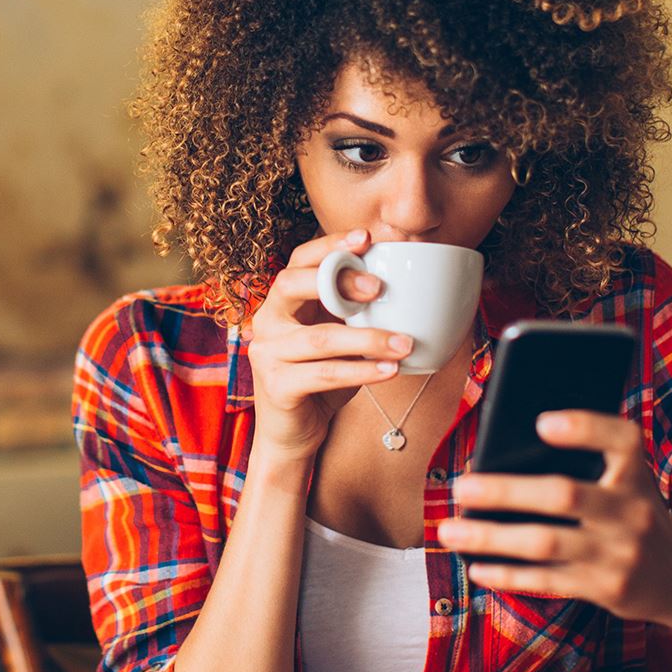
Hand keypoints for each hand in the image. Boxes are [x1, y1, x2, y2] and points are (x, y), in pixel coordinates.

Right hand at [245, 228, 413, 461]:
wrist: (293, 435)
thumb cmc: (320, 380)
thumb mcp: (339, 339)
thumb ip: (355, 313)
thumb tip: (405, 286)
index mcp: (282, 302)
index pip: (299, 260)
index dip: (329, 246)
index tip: (366, 237)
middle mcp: (267, 321)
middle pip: (292, 284)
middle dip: (339, 280)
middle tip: (380, 288)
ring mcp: (267, 354)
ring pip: (320, 337)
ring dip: (368, 338)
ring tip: (404, 343)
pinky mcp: (277, 386)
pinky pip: (325, 374)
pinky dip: (362, 371)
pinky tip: (390, 370)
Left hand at [437, 410, 671, 625]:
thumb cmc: (633, 511)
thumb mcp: (627, 480)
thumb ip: (587, 461)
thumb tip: (501, 455)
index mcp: (637, 473)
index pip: (621, 439)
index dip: (584, 428)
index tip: (542, 423)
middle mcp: (632, 511)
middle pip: (564, 495)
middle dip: (506, 491)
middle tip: (460, 487)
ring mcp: (619, 554)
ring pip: (545, 543)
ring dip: (491, 537)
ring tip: (450, 530)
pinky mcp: (605, 589)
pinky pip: (547, 581)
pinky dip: (508, 574)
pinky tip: (477, 566)